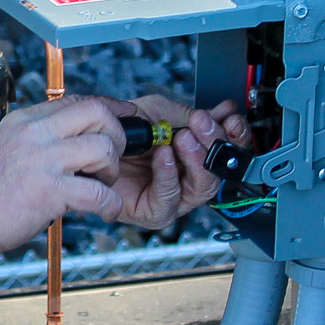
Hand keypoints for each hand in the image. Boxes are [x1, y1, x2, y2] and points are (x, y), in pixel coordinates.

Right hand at [0, 95, 129, 273]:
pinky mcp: (49, 191)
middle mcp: (35, 133)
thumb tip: (68, 144)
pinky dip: (109, 204)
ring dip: (111, 171)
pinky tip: (105, 212)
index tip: (124, 115)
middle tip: (111, 160)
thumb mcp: (5, 148)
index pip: (76, 100)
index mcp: (25, 121)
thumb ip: (35, 141)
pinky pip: (98, 193)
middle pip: (96, 114)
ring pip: (103, 149)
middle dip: (116, 135)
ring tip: (102, 187)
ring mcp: (43, 160)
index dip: (108, 107)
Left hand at [98, 95, 251, 229]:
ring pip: (203, 187)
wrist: (89, 142)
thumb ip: (189, 115)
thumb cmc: (122, 131)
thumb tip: (220, 113)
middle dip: (214, 143)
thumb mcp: (159, 113)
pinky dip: (169, 173)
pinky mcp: (154, 211)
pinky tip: (163, 155)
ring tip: (182, 138)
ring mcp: (174, 197)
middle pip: (219, 170)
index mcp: (195, 156)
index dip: (235, 136)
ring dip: (197, 159)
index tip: (231, 119)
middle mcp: (189, 179)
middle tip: (201, 123)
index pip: (227, 151)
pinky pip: (170, 197)